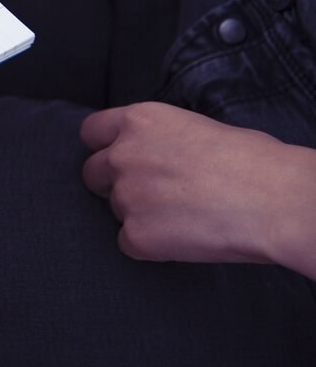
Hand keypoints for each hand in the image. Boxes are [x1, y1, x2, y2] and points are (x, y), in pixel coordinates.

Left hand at [80, 102, 315, 268]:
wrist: (275, 200)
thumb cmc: (254, 162)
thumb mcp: (198, 128)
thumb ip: (162, 140)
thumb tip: (160, 154)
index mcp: (139, 121)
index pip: (92, 132)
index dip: (104, 148)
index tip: (117, 160)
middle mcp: (122, 155)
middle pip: (93, 173)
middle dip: (114, 184)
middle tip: (152, 195)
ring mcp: (126, 196)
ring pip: (114, 209)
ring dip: (138, 215)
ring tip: (183, 217)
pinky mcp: (136, 235)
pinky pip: (128, 243)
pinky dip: (149, 245)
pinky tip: (184, 239)